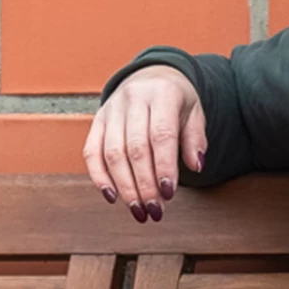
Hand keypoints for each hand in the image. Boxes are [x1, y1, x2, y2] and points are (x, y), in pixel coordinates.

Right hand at [83, 66, 206, 222]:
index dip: (164, 167)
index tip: (168, 194)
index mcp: (162, 93)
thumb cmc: (175, 100)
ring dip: (125, 187)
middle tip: (154, 210)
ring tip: (138, 210)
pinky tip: (112, 197)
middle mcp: (133, 98)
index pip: (161, 135)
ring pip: (113, 153)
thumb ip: (195, 139)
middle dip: (145, 185)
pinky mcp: (97, 121)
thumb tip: (196, 166)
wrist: (150, 77)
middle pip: (136, 148)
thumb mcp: (194, 113)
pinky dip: (99, 177)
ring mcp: (112, 109)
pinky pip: (91, 151)